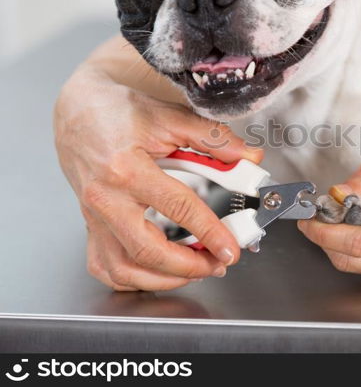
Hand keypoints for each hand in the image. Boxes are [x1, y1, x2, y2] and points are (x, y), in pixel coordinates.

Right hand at [54, 66, 262, 290]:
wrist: (79, 111)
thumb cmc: (120, 113)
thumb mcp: (171, 117)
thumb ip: (214, 138)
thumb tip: (248, 157)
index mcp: (127, 168)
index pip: (177, 207)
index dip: (210, 231)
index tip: (231, 248)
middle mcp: (106, 198)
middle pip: (147, 250)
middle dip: (189, 266)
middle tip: (218, 264)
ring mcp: (94, 217)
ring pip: (123, 269)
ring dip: (163, 279)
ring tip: (194, 271)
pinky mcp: (90, 225)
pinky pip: (104, 267)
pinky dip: (132, 279)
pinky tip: (157, 273)